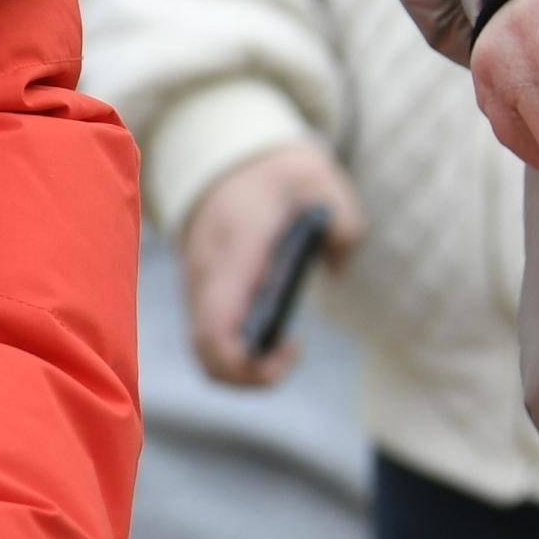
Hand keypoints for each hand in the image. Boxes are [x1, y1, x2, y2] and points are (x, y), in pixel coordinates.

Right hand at [177, 139, 362, 387]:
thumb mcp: (317, 178)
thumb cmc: (274, 177)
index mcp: (232, 249)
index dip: (246, 362)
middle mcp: (206, 275)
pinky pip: (208, 341)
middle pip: (206, 352)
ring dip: (243, 368)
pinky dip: (237, 354)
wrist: (224, 164)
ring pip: (203, 352)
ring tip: (285, 346)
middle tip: (293, 351)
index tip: (293, 348)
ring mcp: (198, 289)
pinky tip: (270, 337)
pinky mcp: (200, 298)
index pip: (218, 326)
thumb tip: (339, 264)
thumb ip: (340, 217)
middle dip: (250, 375)